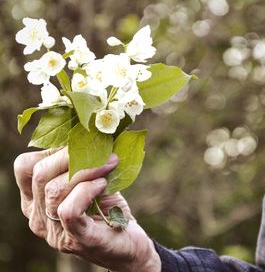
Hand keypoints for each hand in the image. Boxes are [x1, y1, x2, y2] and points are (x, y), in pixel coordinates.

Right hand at [13, 148, 160, 271]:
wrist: (128, 243)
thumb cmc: (108, 208)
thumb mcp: (91, 180)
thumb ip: (82, 163)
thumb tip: (89, 133)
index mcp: (36, 200)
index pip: (25, 167)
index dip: (52, 149)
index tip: (79, 144)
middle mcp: (37, 217)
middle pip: (40, 174)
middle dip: (72, 155)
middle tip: (102, 150)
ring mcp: (53, 232)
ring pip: (54, 190)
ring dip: (87, 170)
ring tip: (109, 165)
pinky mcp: (75, 239)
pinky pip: (69, 209)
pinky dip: (87, 190)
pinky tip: (103, 184)